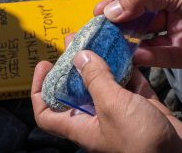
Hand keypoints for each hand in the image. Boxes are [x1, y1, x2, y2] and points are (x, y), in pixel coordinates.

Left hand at [31, 48, 181, 151]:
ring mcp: (116, 110)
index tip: (44, 66)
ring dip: (98, 62)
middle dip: (71, 64)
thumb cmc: (143, 143)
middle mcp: (94, 117)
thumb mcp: (113, 107)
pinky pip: (125, 81)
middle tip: (73, 42)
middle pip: (74, 88)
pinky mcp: (136, 104)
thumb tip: (80, 56)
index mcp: (80, 125)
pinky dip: (123, 66)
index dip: (39, 90)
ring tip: (95, 39)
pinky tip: (123, 51)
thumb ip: (96, 80)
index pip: (46, 112)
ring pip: (100, 82)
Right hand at [94, 0, 181, 69]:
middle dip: (120, 28)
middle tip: (101, 34)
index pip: (135, 0)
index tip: (97, 13)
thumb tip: (110, 11)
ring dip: (131, 46)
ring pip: (149, 43)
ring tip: (113, 48)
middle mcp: (172, 14)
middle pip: (139, 23)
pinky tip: (135, 57)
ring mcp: (179, 35)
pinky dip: (149, 58)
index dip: (116, 5)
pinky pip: (165, 57)